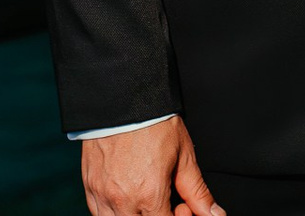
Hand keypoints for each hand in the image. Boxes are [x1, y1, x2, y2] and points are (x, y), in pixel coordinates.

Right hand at [79, 116, 222, 215]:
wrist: (123, 99)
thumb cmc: (154, 123)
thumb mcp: (184, 156)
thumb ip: (197, 192)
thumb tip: (214, 214)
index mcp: (149, 195)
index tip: (182, 206)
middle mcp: (123, 201)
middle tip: (166, 198)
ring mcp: (102, 196)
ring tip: (146, 197)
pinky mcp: (90, 188)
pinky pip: (99, 213)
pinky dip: (115, 212)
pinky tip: (128, 196)